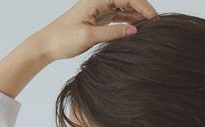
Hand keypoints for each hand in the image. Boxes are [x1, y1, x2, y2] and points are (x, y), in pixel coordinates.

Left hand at [37, 0, 158, 61]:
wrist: (47, 44)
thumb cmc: (63, 39)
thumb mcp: (89, 37)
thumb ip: (113, 33)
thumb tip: (134, 30)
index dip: (143, 6)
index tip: (154, 19)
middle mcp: (99, 1)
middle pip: (128, 0)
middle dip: (143, 9)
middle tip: (156, 25)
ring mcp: (100, 9)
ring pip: (125, 7)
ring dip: (138, 15)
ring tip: (150, 28)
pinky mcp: (99, 19)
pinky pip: (119, 16)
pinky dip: (130, 21)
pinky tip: (138, 29)